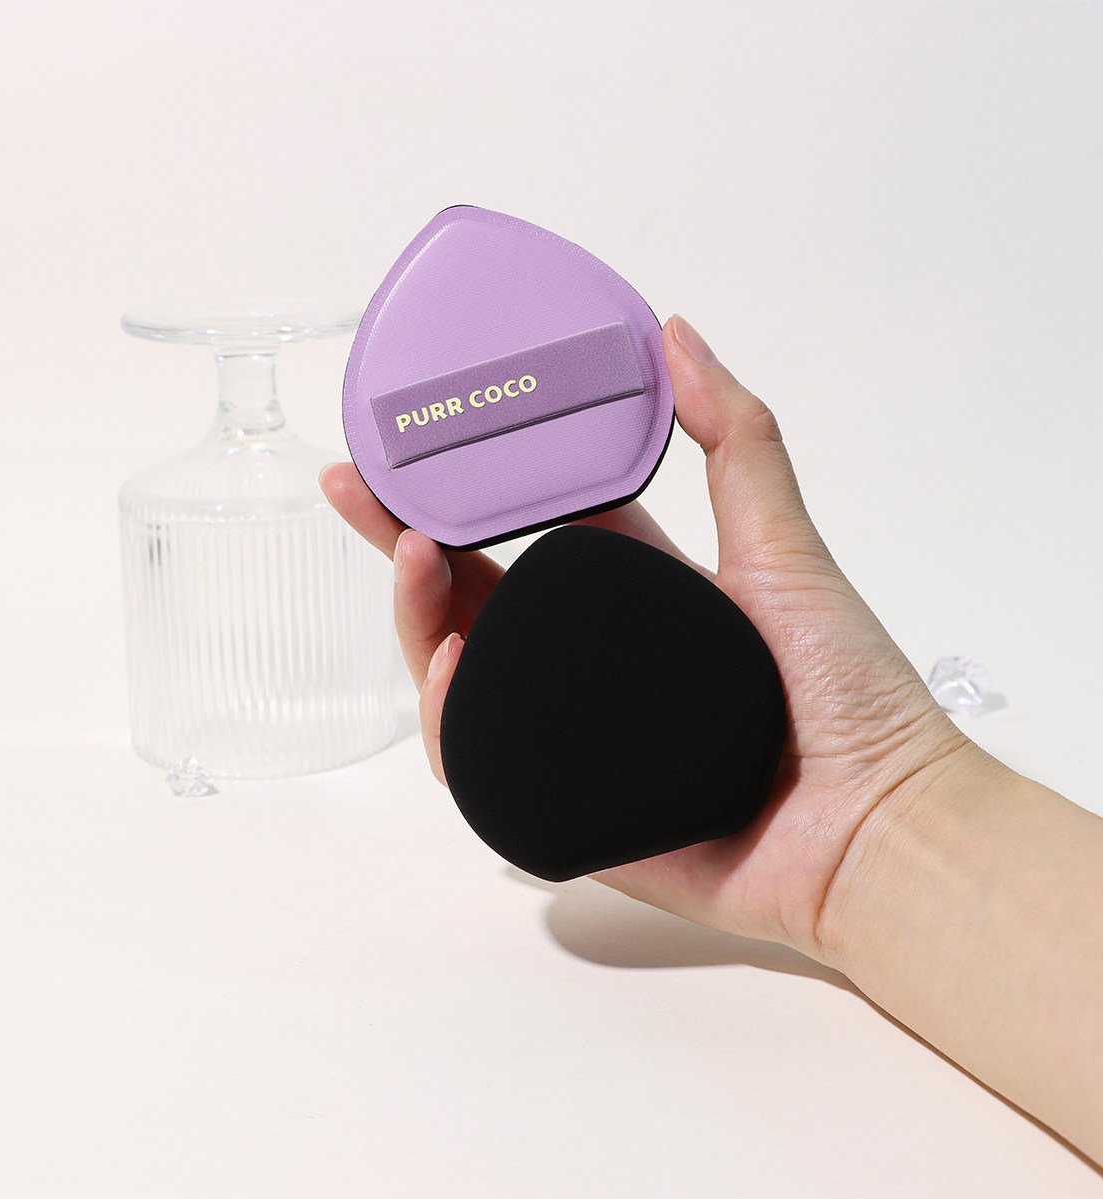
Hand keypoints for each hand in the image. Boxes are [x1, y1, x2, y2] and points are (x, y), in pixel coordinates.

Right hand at [321, 315, 977, 966]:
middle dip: (406, 546)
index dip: (469, 492)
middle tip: (361, 492)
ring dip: (417, 618)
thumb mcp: (785, 547)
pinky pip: (482, 762)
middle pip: (475, 601)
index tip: (414, 447)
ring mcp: (571, 736)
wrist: (875, 828)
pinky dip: (449, 716)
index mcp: (637, 600)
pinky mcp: (563, 807)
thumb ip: (737, 440)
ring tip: (408, 558)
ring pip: (464, 678)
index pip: (530, 535)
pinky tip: (448, 661)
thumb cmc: (848, 692)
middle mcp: (594, 664)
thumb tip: (675, 332)